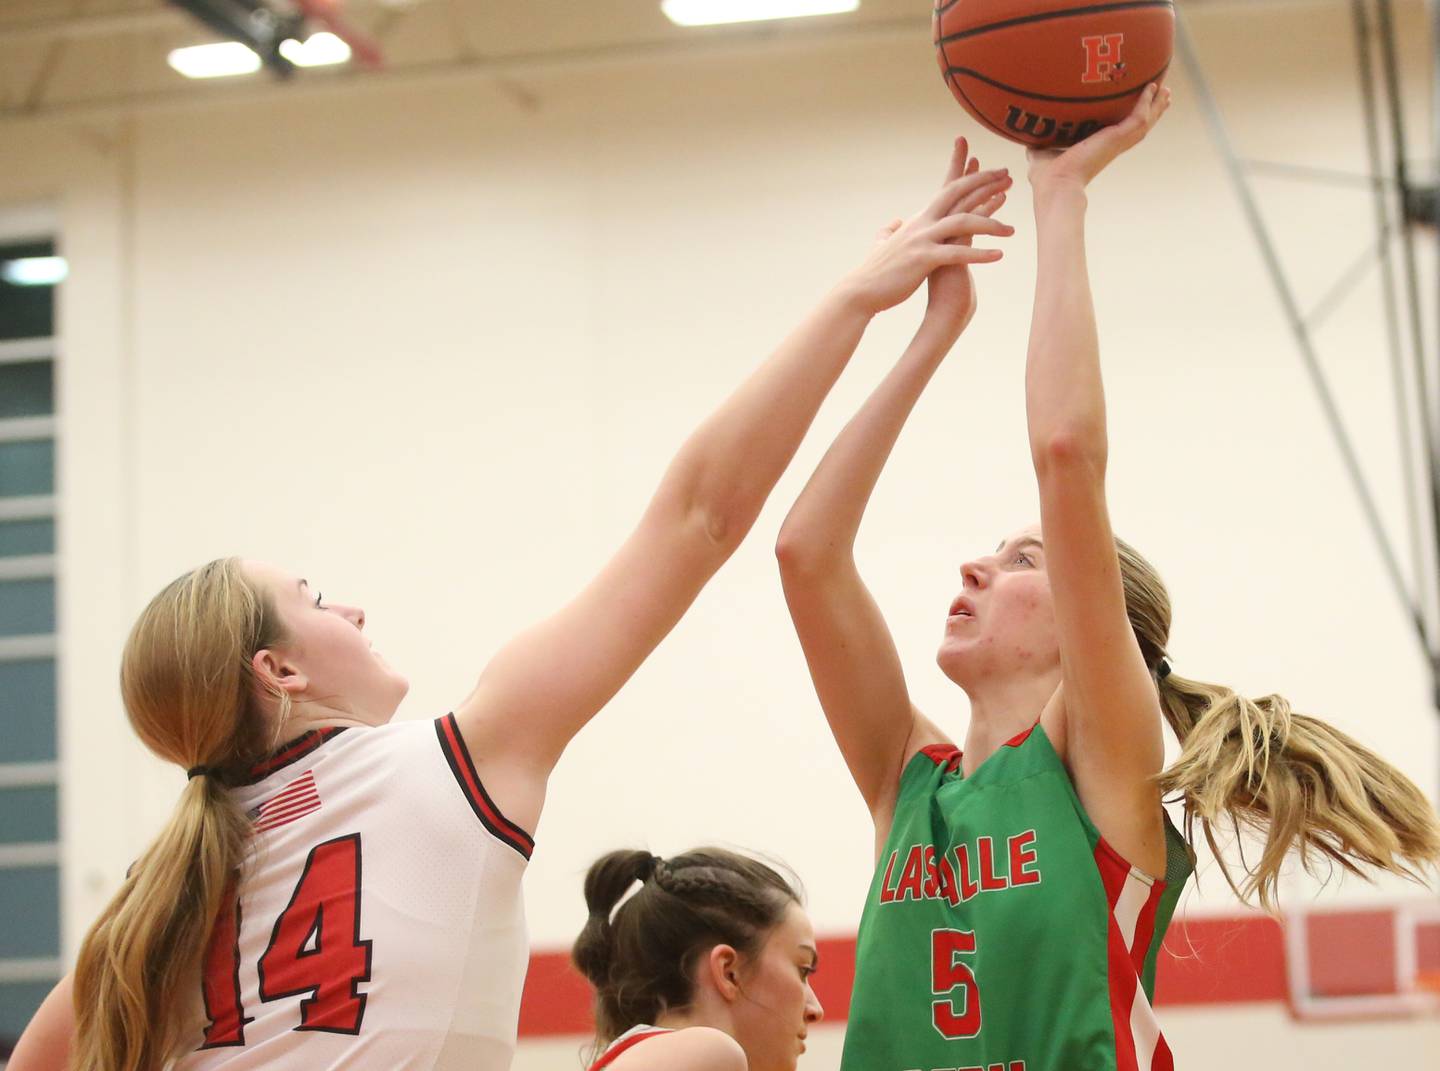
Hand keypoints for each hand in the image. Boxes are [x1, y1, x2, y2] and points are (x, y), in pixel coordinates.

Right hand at [839, 139, 1013, 317]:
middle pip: (958, 193)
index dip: (969, 176)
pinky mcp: (923, 260)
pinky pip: (957, 254)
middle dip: (985, 183)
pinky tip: (999, 255)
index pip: (947, 190)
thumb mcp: (882, 245)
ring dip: (990, 224)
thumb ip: (889, 231)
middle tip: (1009, 176)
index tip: (990, 168)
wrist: (861, 291)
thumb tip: (893, 224)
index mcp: (919, 220)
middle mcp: (922, 223)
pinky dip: (979, 254)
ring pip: (962, 223)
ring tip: (1012, 230)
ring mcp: (922, 240)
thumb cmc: (874, 272)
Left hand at [1027, 83, 1170, 196]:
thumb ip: (1039, 143)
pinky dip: (1147, 103)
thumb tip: (1027, 137)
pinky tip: (1152, 88)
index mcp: (1097, 149)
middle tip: (1163, 94)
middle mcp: (1111, 146)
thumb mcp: (1040, 153)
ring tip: (1166, 91)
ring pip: (1145, 122)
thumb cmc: (1046, 177)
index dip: (1128, 119)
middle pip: (1138, 126)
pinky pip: (1139, 117)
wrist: (1055, 185)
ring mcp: (1118, 143)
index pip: (1118, 132)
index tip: (1136, 107)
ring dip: (1156, 106)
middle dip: (1151, 110)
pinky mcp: (1118, 138)